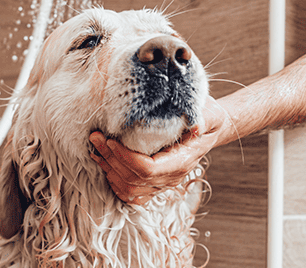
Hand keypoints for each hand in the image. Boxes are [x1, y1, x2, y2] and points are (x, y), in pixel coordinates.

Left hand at [89, 96, 230, 204]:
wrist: (210, 129)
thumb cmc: (207, 117)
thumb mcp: (209, 112)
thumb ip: (203, 117)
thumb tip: (196, 125)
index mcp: (181, 161)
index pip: (147, 169)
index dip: (125, 157)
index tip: (110, 139)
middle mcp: (171, 177)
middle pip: (133, 179)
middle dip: (110, 159)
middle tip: (95, 137)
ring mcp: (162, 183)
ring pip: (129, 188)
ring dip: (108, 170)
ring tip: (96, 149)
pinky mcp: (154, 183)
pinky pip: (131, 193)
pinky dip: (114, 181)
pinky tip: (104, 164)